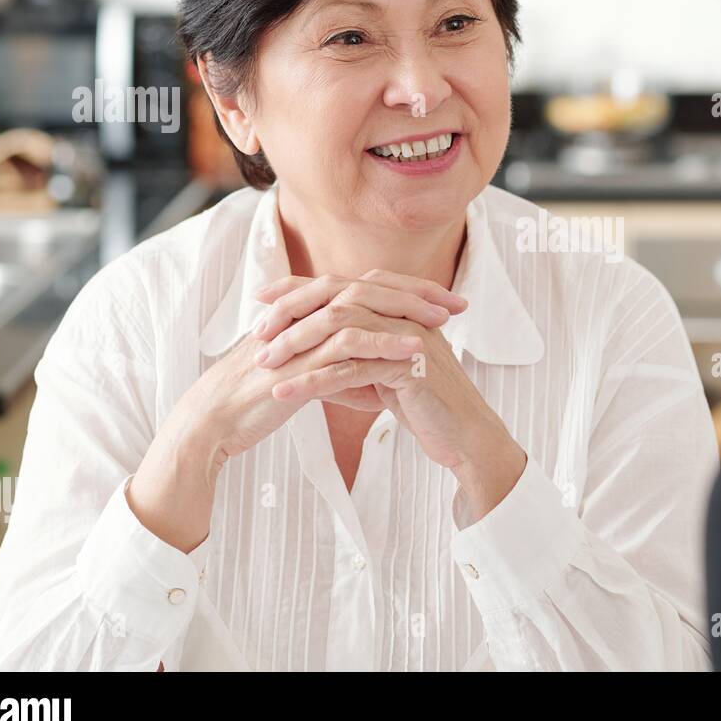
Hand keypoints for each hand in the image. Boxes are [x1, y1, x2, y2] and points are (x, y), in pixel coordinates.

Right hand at [127, 271, 461, 551]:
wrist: (213, 421)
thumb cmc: (254, 399)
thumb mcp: (301, 373)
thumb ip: (331, 364)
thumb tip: (366, 372)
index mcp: (306, 311)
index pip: (364, 287)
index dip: (406, 291)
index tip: (444, 301)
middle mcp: (304, 314)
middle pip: (368, 288)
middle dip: (416, 294)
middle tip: (456, 303)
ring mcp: (299, 334)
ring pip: (359, 310)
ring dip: (405, 313)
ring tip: (443, 322)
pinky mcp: (297, 361)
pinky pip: (346, 346)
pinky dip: (383, 344)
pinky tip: (413, 350)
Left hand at [256, 269, 527, 517]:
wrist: (463, 436)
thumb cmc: (424, 406)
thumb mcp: (380, 376)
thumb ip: (350, 360)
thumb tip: (307, 361)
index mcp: (399, 308)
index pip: (342, 284)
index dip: (300, 287)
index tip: (262, 297)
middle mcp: (406, 314)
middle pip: (339, 296)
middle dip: (293, 312)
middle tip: (257, 333)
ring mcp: (409, 337)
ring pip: (342, 328)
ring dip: (298, 345)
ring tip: (264, 365)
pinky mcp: (409, 368)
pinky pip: (352, 369)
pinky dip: (313, 381)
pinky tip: (285, 393)